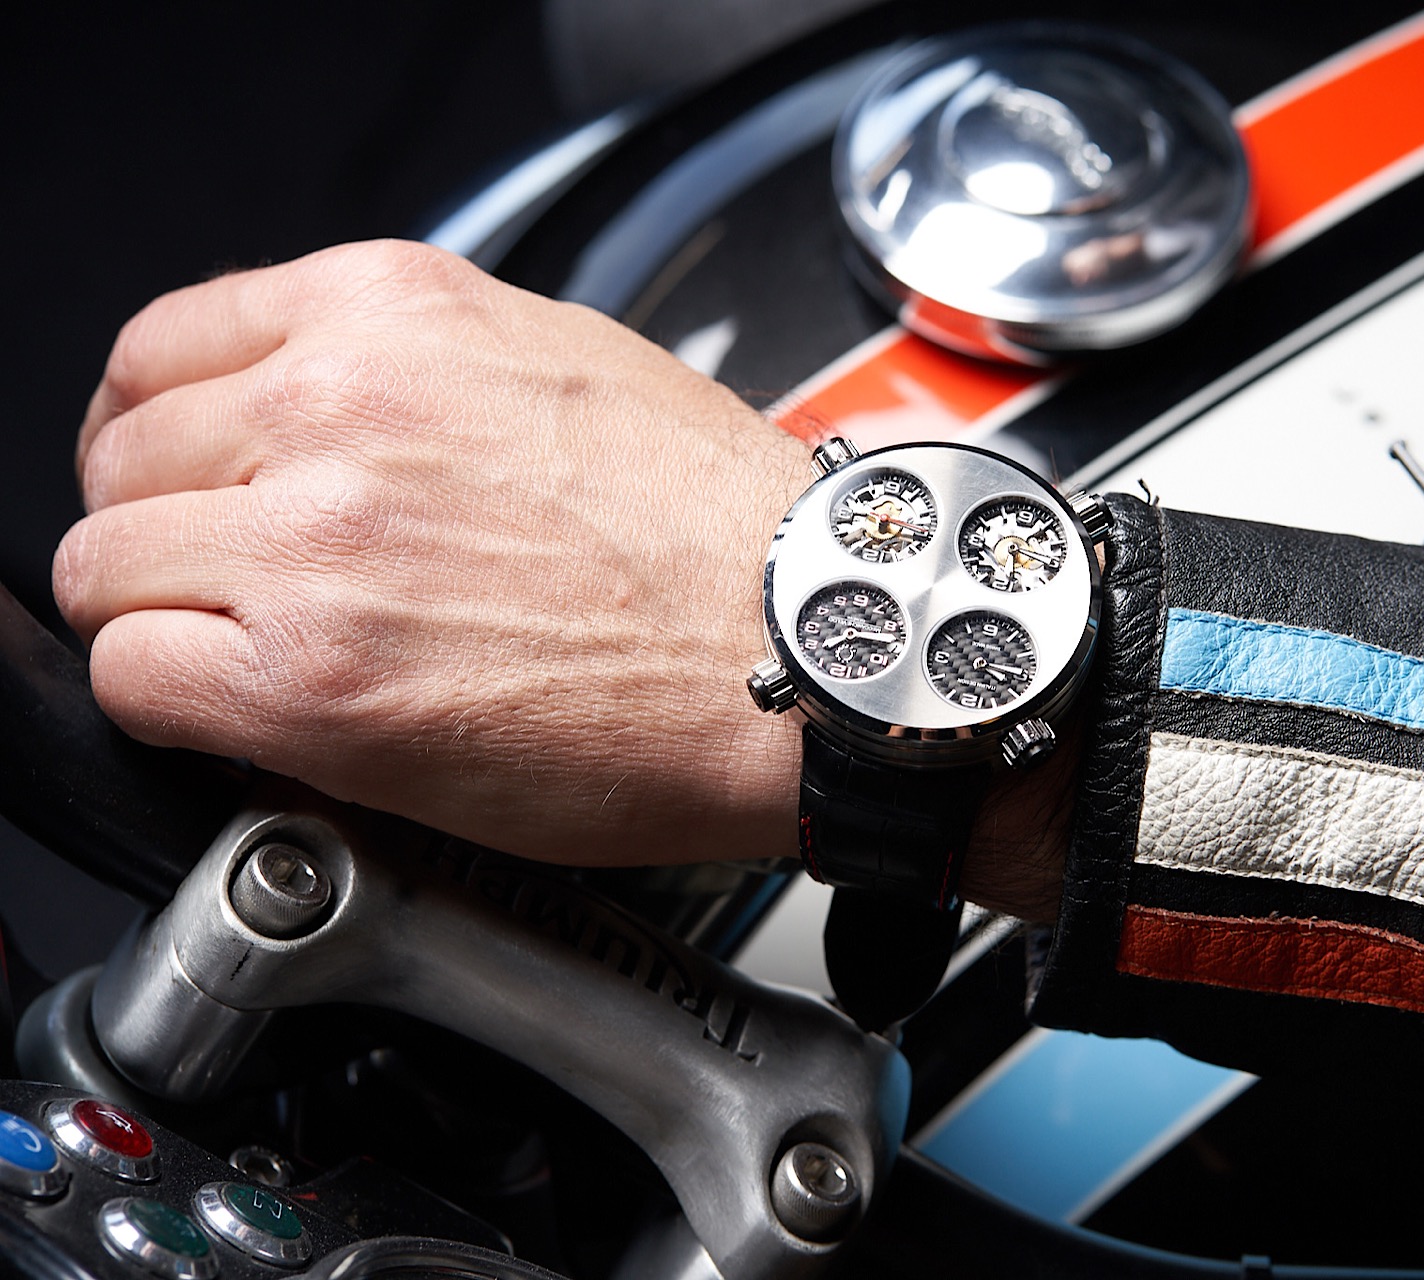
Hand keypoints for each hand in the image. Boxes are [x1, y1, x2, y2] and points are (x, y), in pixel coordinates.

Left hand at [54, 240, 812, 865]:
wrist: (812, 646)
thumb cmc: (725, 534)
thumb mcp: (566, 365)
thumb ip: (417, 369)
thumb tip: (330, 418)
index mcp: (394, 314)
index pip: (160, 350)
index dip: (161, 434)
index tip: (184, 479)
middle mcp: (337, 408)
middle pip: (124, 465)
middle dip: (170, 531)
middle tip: (245, 588)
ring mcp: (314, 543)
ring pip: (105, 574)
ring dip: (169, 620)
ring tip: (266, 660)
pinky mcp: (312, 681)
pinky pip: (134, 679)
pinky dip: (177, 705)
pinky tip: (264, 715)